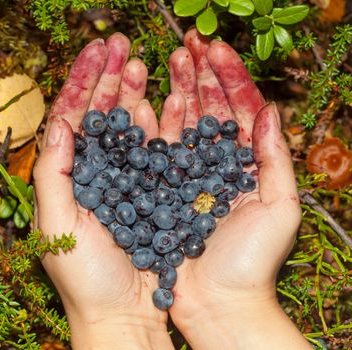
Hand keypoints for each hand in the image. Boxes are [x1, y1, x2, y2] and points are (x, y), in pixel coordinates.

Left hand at [33, 33, 172, 349]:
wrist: (122, 312)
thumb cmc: (86, 276)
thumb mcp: (59, 226)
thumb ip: (53, 174)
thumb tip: (60, 124)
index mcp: (70, 174)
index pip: (74, 115)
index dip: (83, 79)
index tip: (98, 49)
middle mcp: (97, 170)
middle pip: (102, 113)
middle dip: (110, 77)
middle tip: (123, 46)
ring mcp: (127, 178)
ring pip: (130, 126)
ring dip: (134, 93)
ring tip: (142, 64)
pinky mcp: (153, 190)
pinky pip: (154, 151)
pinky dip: (157, 126)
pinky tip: (159, 104)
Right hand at [158, 29, 311, 348]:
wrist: (216, 303)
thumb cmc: (252, 263)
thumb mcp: (280, 211)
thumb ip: (277, 160)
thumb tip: (272, 111)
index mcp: (246, 165)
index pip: (240, 111)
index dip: (230, 78)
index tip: (216, 50)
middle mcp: (216, 164)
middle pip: (209, 110)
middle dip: (201, 76)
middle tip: (189, 45)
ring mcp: (188, 175)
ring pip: (182, 124)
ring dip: (177, 90)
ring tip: (170, 60)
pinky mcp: (164, 189)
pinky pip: (159, 151)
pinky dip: (156, 125)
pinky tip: (150, 101)